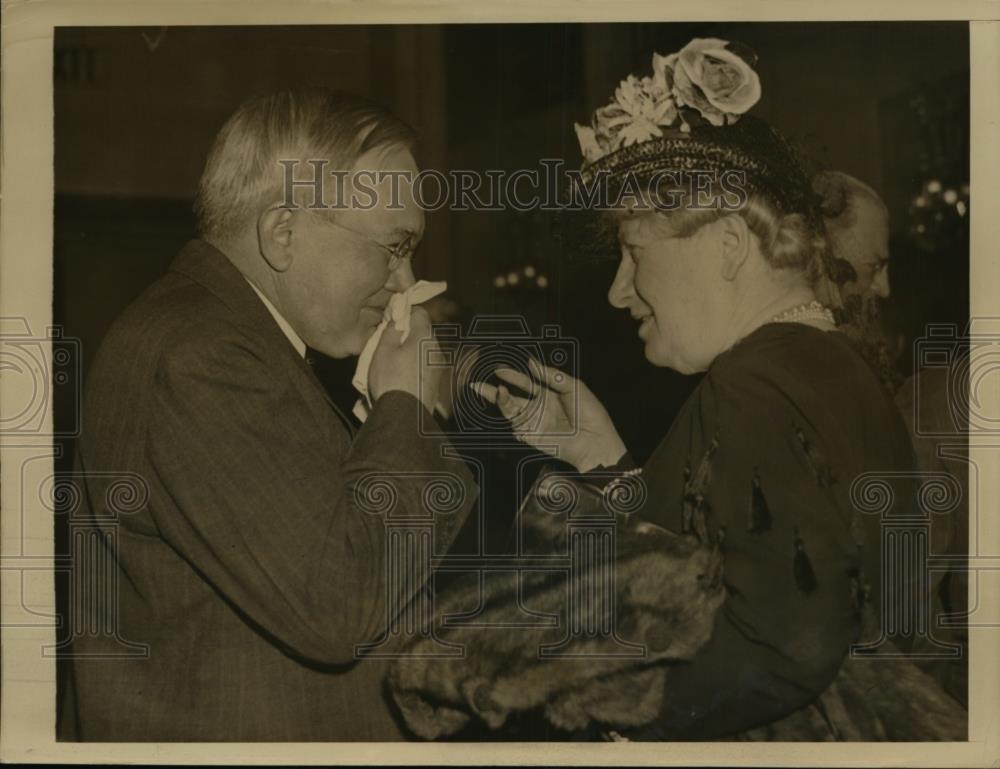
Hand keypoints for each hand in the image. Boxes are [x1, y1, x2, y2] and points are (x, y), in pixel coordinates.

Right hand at [368, 307, 441, 413]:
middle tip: (389, 342)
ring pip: (425, 350)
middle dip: (408, 334)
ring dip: (412, 351)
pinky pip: (426, 366)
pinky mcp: (437, 382)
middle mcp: (437, 349)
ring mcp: (439, 367)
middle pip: (423, 332)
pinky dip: (416, 366)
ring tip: (394, 363)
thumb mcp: (383, 350)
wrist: (404, 415)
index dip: (405, 313)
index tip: (393, 320)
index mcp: (424, 337)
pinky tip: (403, 376)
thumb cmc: (391, 379)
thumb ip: (391, 330)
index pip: (420, 313)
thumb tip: (397, 320)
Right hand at [472, 358, 626, 471]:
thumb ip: (551, 375)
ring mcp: (533, 422)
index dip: (512, 375)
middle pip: (511, 396)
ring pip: (510, 410)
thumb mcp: (573, 386)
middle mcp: (538, 407)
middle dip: (493, 390)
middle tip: (477, 384)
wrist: (594, 440)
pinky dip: (510, 417)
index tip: (499, 369)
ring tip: (497, 391)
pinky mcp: (531, 436)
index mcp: (548, 393)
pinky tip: (510, 407)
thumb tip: (531, 362)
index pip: (525, 382)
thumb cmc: (590, 413)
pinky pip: (515, 426)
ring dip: (500, 401)